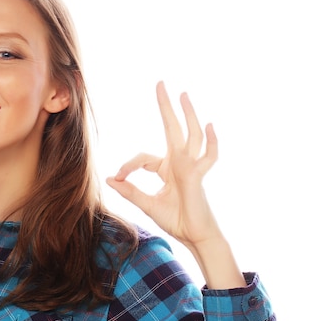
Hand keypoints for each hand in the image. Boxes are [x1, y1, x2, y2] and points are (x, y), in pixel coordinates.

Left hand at [106, 81, 218, 247]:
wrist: (195, 236)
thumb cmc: (176, 220)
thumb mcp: (147, 204)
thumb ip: (130, 191)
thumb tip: (109, 179)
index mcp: (166, 168)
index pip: (143, 157)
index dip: (128, 166)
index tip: (118, 178)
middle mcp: (179, 162)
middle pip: (172, 129)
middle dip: (165, 107)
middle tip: (160, 83)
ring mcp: (191, 167)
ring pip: (191, 135)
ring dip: (187, 115)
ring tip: (183, 95)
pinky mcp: (198, 176)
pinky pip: (208, 156)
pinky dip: (211, 142)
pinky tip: (209, 125)